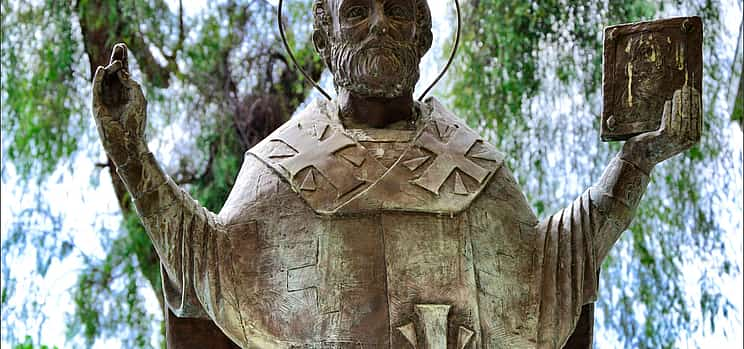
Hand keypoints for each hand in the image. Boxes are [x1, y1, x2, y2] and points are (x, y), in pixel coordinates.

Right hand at [92, 43, 147, 165]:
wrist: (128, 141)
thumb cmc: (136, 122)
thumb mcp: (138, 98)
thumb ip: (132, 83)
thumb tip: (121, 70)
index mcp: (126, 93)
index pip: (123, 72)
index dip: (123, 59)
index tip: (122, 46)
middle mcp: (115, 94)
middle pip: (114, 72)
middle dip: (116, 59)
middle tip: (119, 46)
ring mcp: (105, 99)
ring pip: (105, 79)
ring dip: (110, 69)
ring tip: (116, 62)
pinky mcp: (97, 106)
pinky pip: (96, 89)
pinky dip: (98, 79)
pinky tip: (102, 69)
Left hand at [621, 86, 701, 172]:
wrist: (639, 158)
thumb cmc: (654, 145)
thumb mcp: (671, 135)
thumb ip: (680, 124)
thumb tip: (685, 103)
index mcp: (692, 140)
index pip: (697, 117)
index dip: (696, 103)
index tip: (694, 91)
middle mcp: (687, 140)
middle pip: (691, 115)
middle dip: (689, 99)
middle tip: (687, 87)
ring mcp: (676, 139)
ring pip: (681, 115)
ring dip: (680, 102)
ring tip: (678, 91)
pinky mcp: (665, 136)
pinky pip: (668, 119)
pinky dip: (668, 110)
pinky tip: (667, 102)